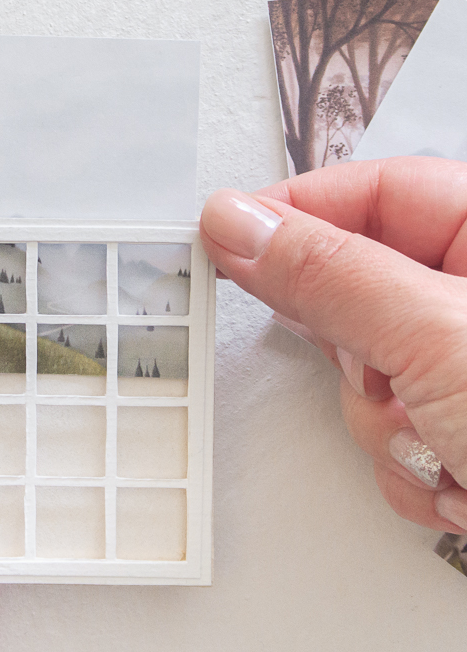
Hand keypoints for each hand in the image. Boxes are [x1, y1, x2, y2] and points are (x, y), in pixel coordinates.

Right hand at [200, 158, 466, 533]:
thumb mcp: (444, 343)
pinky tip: (457, 481)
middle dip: (358, 351)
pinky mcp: (463, 429)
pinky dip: (406, 466)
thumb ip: (330, 273)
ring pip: (367, 371)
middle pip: (361, 286)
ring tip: (444, 447)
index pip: (379, 191)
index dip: (298, 209)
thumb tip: (240, 223)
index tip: (229, 231)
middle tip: (379, 371)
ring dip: (386, 424)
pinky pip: (387, 431)